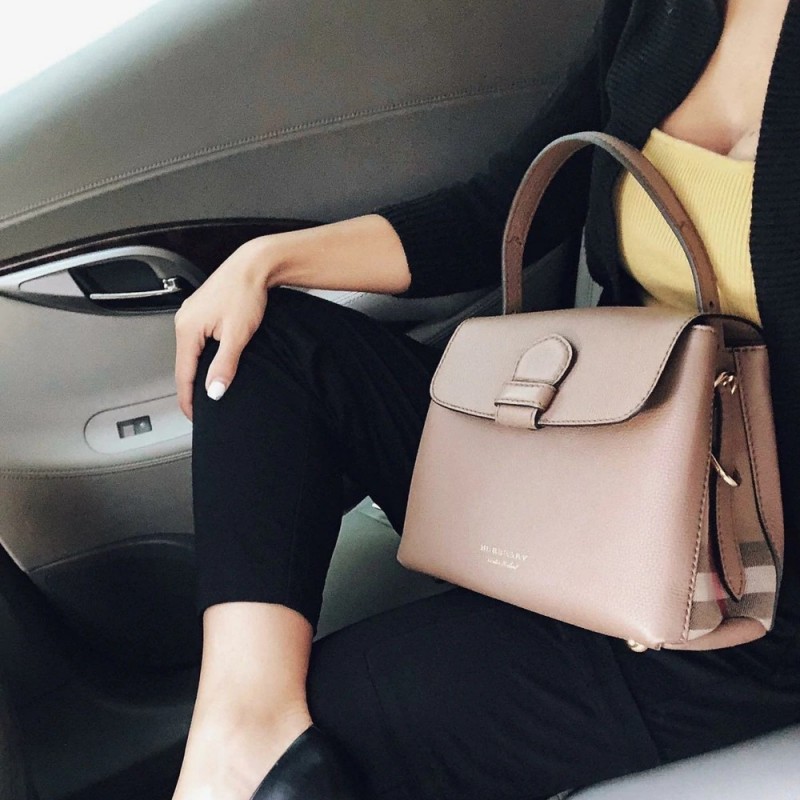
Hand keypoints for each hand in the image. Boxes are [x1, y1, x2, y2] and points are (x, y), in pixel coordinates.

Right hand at [174, 239, 271, 419]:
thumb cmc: (246, 293)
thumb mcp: (238, 335)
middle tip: (202, 409)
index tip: (194, 416)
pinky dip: (202, 357)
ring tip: (207, 391)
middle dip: (191, 388)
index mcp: (187, 329)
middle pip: (183, 364)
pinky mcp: (202, 311)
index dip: (188, 399)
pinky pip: (197, 341)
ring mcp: (191, 315)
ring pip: (190, 353)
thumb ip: (224, 366)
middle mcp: (184, 321)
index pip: (183, 374)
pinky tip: (212, 364)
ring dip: (197, 372)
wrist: (255, 265)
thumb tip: (213, 392)